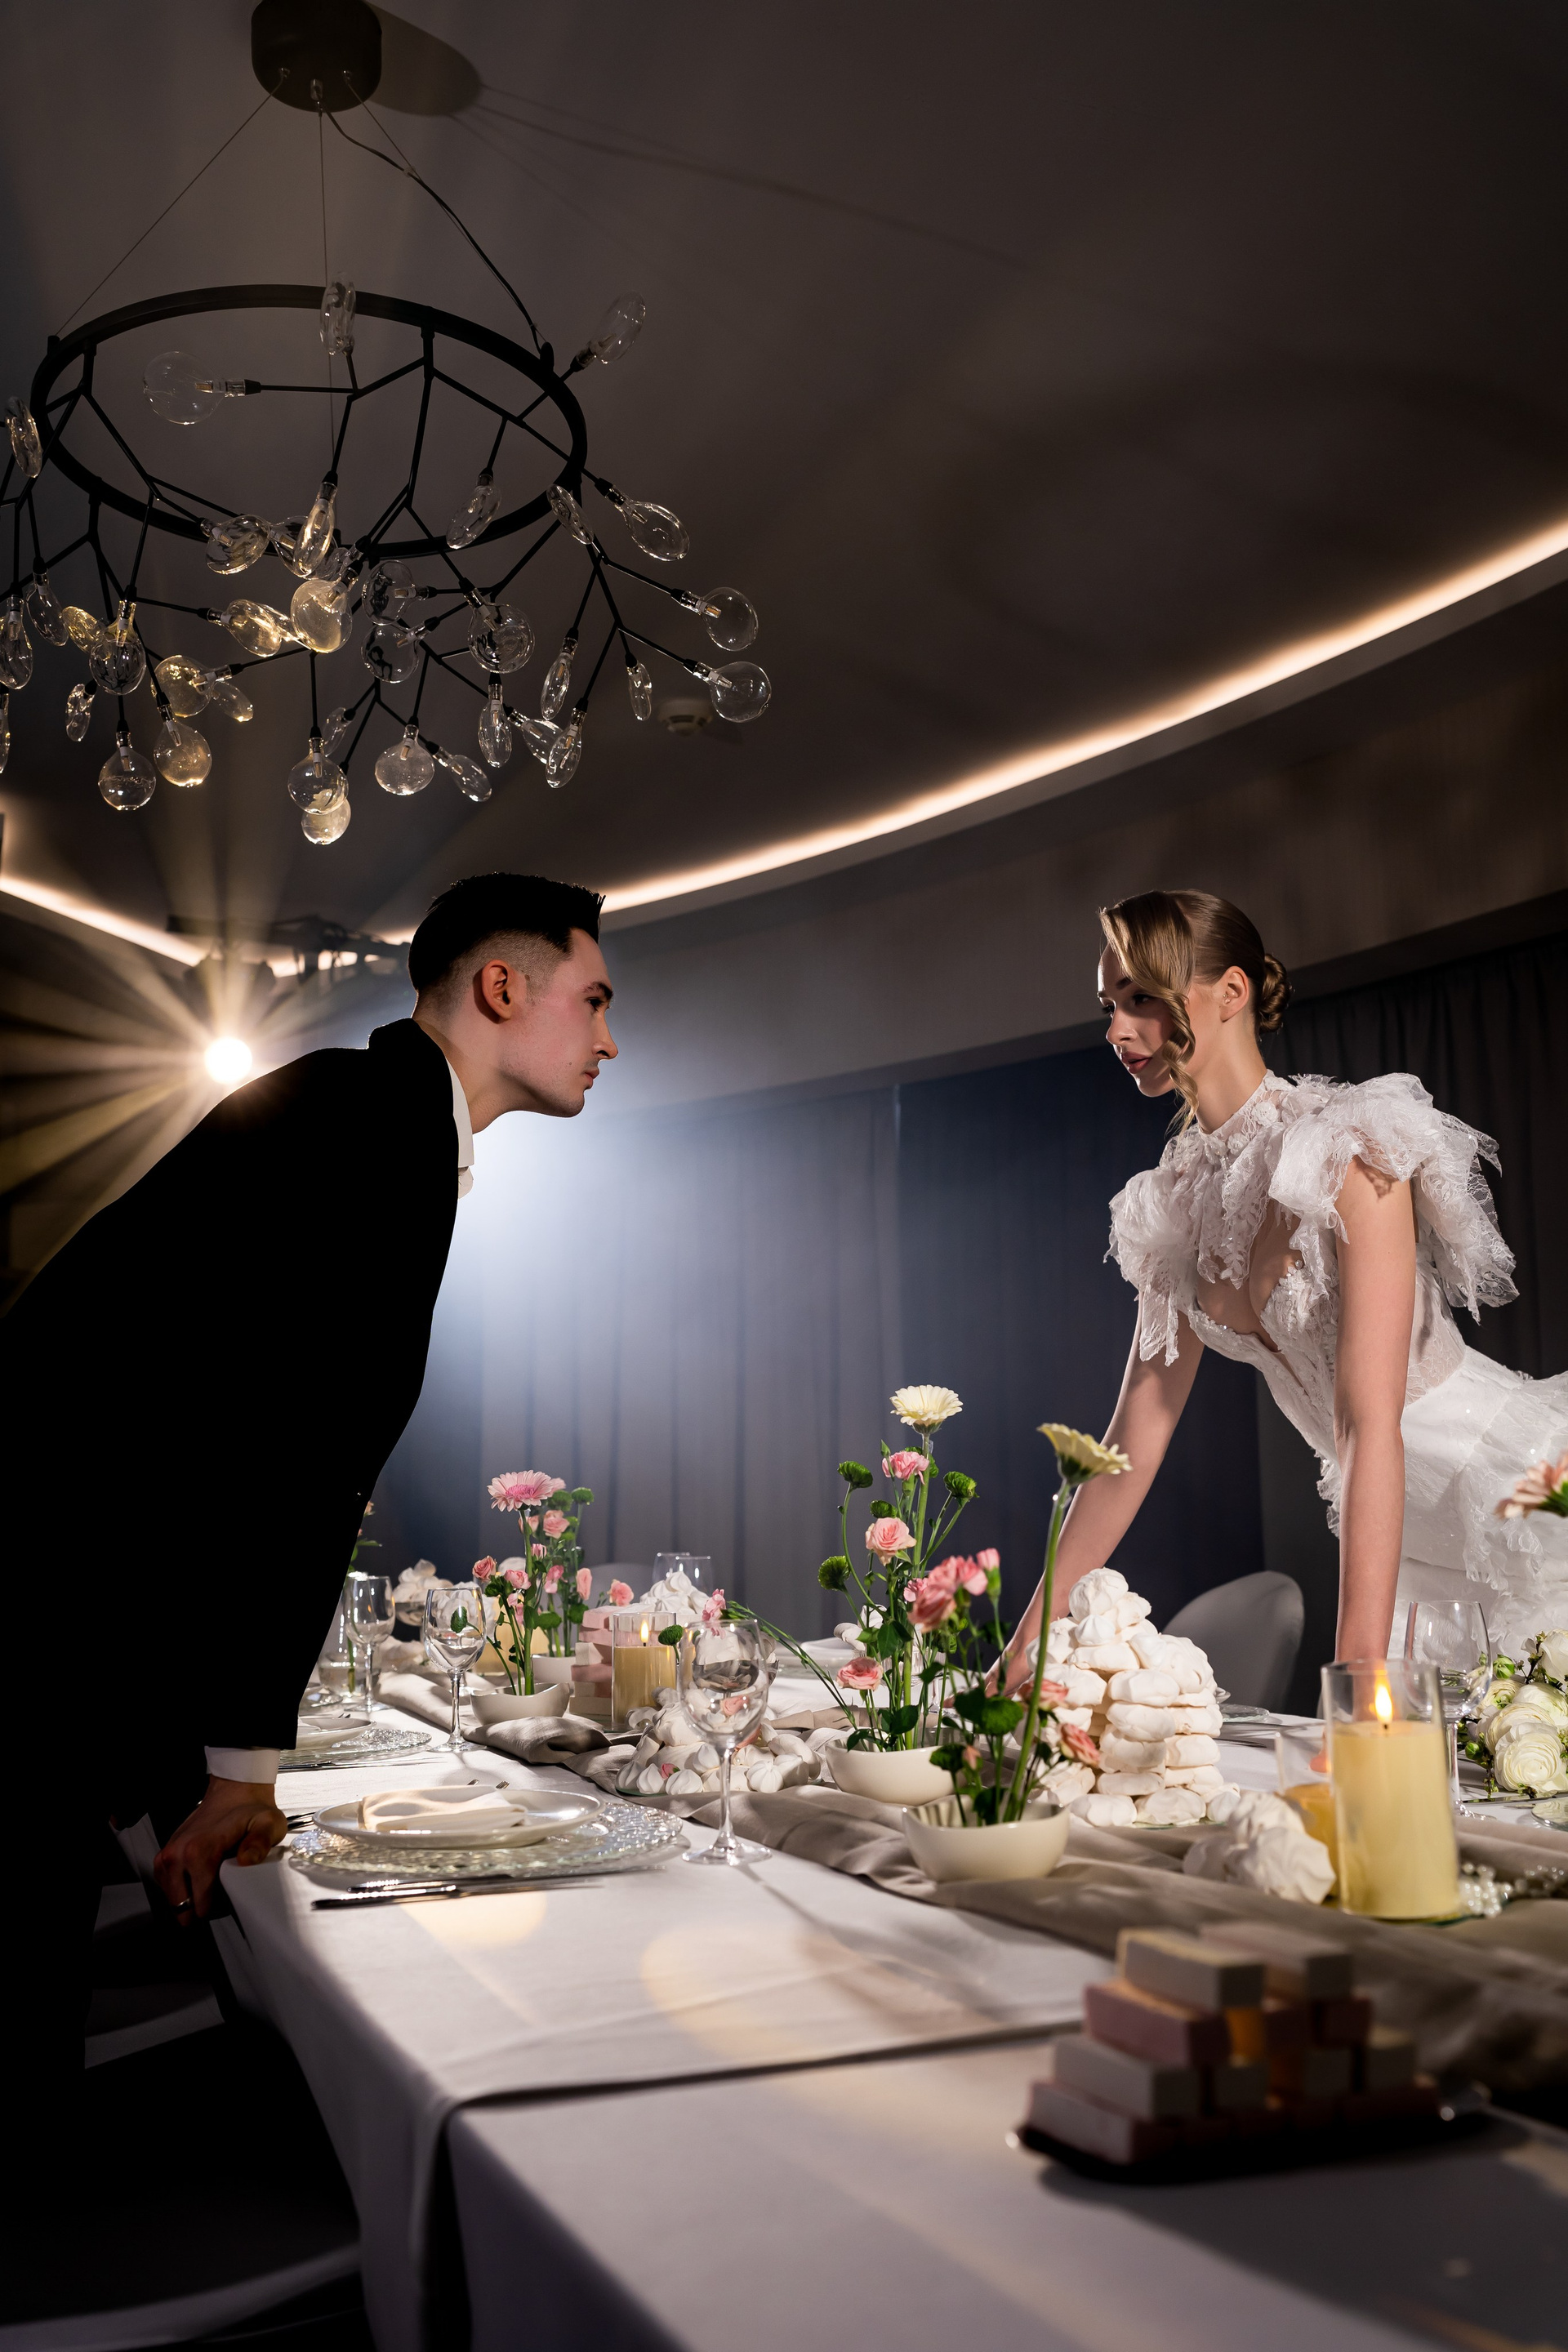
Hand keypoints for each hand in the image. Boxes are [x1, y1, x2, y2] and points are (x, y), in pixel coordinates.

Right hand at [154, 1777, 286, 1923]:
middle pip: (182, 1907)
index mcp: (199, 1852)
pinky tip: (197, 1882)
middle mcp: (178, 1854)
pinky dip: (179, 1888)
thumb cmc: (250, 1808)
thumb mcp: (267, 1824)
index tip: (231, 1899)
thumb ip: (260, 1843)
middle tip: (222, 1895)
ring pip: (172, 1899)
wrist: (235, 1789)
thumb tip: (248, 1860)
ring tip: (211, 1888)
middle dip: (201, 1908)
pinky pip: (165, 1884)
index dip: (218, 1909)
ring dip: (189, 1899)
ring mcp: (168, 1854)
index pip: (200, 1906)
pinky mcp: (166, 1853)